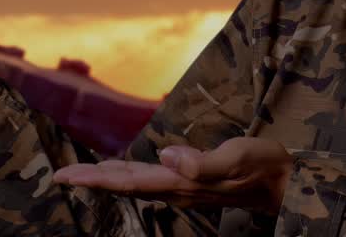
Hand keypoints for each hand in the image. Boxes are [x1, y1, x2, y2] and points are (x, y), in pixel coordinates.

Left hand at [52, 136, 293, 214]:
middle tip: (60, 176)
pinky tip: (126, 171)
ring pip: (137, 182)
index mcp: (181, 183)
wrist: (286, 183)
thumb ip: (202, 162)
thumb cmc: (263, 166)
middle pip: (125, 183)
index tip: (64, 177)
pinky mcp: (192, 182)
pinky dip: (130, 174)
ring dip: (108, 177)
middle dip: (92, 180)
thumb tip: (166, 156)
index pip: (128, 181)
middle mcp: (177, 188)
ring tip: (84, 173)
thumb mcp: (236, 158)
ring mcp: (184, 187)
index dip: (94, 179)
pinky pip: (151, 180)